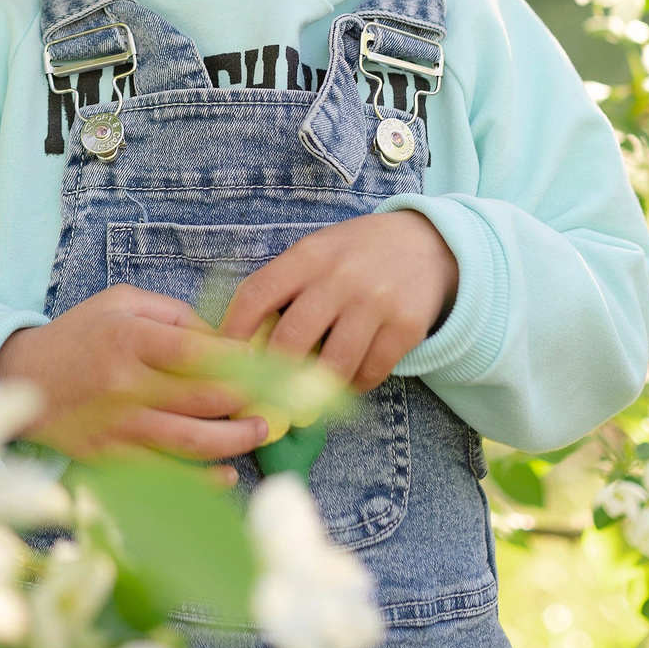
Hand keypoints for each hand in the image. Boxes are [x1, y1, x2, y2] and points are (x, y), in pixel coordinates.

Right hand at [0, 285, 267, 469]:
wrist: (19, 378)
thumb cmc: (78, 335)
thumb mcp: (120, 302)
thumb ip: (175, 316)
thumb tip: (225, 343)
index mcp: (129, 337)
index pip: (199, 353)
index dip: (242, 363)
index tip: (269, 368)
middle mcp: (125, 384)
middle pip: (204, 400)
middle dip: (249, 404)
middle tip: (276, 403)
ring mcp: (117, 426)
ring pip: (192, 442)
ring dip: (235, 441)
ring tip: (258, 431)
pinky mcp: (109, 457)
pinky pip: (166, 474)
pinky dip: (202, 479)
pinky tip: (227, 473)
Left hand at [218, 211, 457, 393]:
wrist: (425, 244)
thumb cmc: (354, 255)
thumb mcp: (316, 253)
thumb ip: (284, 287)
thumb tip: (242, 342)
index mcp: (308, 255)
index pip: (257, 294)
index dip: (233, 331)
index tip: (223, 360)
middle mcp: (340, 277)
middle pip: (291, 339)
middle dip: (271, 375)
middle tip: (260, 397)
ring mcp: (376, 303)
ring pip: (333, 366)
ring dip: (313, 392)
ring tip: (300, 402)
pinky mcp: (405, 327)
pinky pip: (370, 373)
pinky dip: (352, 388)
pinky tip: (343, 386)